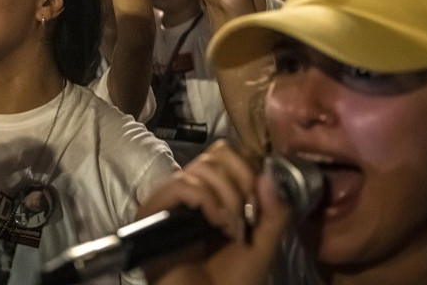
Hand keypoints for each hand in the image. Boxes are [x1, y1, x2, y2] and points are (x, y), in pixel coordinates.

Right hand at [138, 141, 290, 284]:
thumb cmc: (233, 283)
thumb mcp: (265, 244)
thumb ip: (275, 210)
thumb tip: (269, 172)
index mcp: (215, 195)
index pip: (229, 154)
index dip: (250, 169)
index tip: (260, 201)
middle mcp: (191, 193)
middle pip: (217, 154)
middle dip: (242, 182)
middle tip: (247, 215)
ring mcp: (170, 202)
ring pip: (201, 167)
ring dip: (227, 196)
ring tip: (231, 228)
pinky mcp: (152, 214)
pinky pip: (180, 184)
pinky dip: (205, 198)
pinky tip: (216, 222)